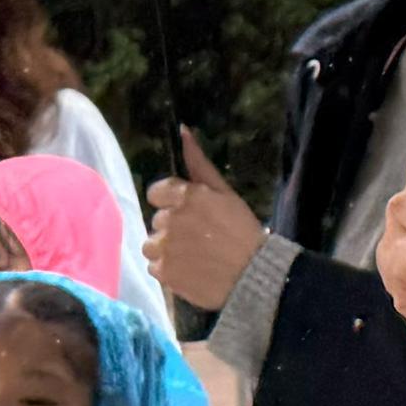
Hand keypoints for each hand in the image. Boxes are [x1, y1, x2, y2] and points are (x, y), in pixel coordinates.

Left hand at [144, 131, 265, 307]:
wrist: (254, 275)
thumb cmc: (243, 231)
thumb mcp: (225, 192)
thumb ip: (198, 163)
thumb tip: (183, 130)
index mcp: (185, 196)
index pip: (156, 193)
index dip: (171, 203)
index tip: (191, 214)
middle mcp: (170, 220)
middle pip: (157, 221)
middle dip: (173, 227)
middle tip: (200, 237)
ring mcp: (164, 248)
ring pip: (151, 245)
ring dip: (167, 249)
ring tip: (192, 256)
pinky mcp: (163, 273)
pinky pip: (155, 268)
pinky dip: (169, 270)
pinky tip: (190, 271)